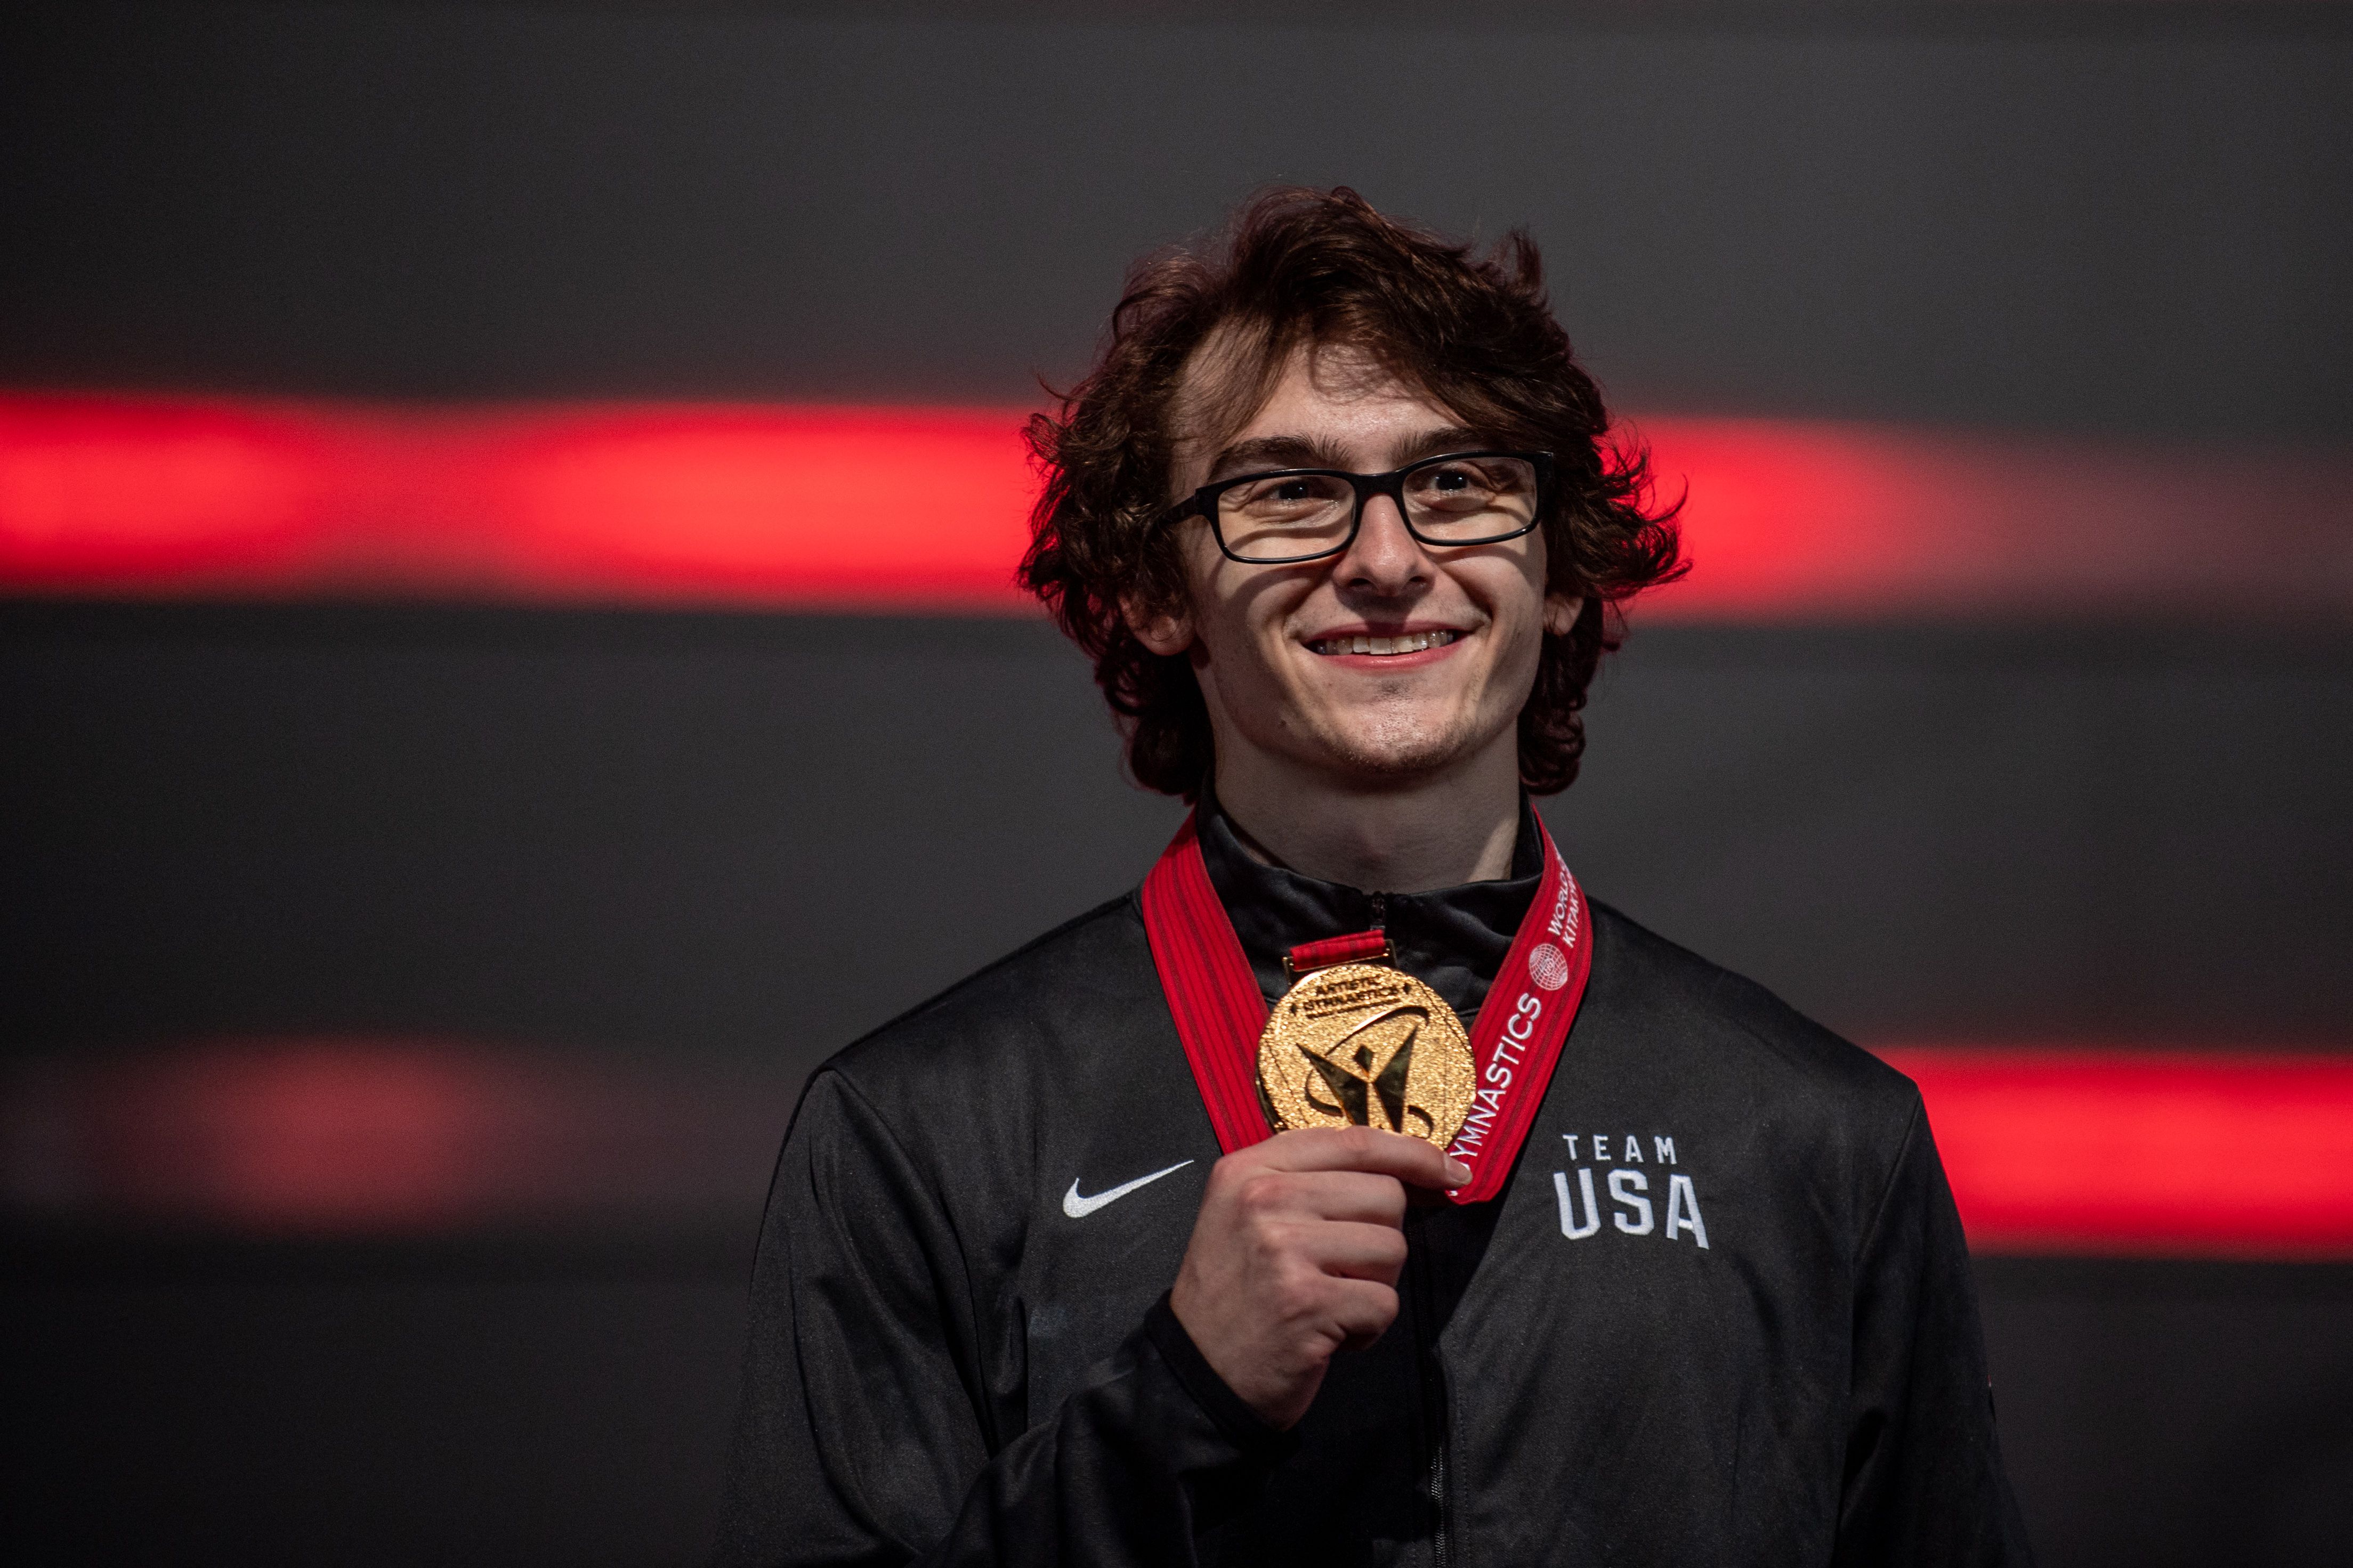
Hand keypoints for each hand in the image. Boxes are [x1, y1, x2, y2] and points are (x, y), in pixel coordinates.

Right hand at [1168, 1126, 1469, 1429]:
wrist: (1197, 1374)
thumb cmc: (1236, 1295)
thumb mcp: (1249, 1215)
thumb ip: (1311, 1182)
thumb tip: (1408, 1171)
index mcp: (1250, 1168)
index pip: (1353, 1142)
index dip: (1413, 1153)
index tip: (1448, 1171)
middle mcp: (1263, 1199)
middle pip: (1384, 1195)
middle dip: (1380, 1238)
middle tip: (1339, 1270)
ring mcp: (1283, 1249)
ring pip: (1392, 1248)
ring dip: (1375, 1285)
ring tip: (1329, 1301)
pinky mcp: (1306, 1301)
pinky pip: (1384, 1303)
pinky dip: (1368, 1328)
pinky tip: (1329, 1333)